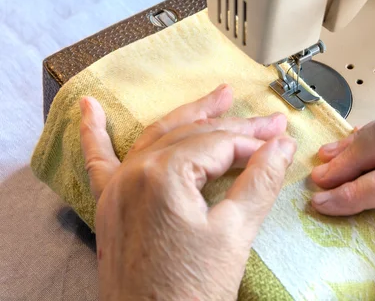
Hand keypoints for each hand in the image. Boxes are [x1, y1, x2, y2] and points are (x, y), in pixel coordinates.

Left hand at [79, 84, 296, 299]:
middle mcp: (134, 172)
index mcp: (163, 175)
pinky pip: (98, 161)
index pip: (219, 143)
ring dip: (189, 115)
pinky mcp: (109, 206)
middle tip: (268, 122)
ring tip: (217, 96)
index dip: (255, 144)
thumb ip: (259, 181)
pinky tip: (89, 108)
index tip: (281, 145)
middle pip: (193, 134)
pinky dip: (94, 132)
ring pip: (157, 137)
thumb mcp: (235, 233)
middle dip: (234, 126)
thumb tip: (282, 146)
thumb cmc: (191, 291)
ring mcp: (117, 188)